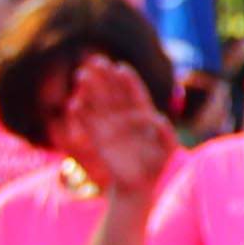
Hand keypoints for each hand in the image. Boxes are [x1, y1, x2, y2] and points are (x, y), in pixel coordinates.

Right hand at [62, 57, 174, 195]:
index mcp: (144, 115)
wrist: (140, 184)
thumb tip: (160, 120)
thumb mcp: (168, 149)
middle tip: (95, 60)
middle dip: (105, 76)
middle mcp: (124, 116)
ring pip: (98, 102)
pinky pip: (87, 122)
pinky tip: (74, 103)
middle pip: (113, 92)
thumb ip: (167, 135)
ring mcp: (110, 125)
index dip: (128, 80)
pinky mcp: (98, 138)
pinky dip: (81, 113)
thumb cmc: (158, 164)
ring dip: (89, 89)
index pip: (134, 93)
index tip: (120, 68)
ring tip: (82, 75)